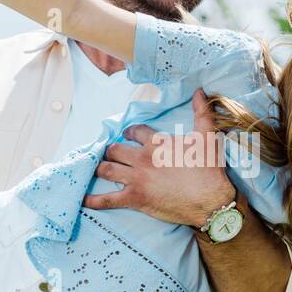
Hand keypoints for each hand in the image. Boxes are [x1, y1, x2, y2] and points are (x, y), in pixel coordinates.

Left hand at [83, 88, 235, 227]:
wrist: (210, 201)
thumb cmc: (208, 169)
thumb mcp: (207, 136)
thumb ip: (202, 112)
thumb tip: (200, 91)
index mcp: (156, 142)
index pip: (134, 131)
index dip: (130, 132)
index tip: (128, 134)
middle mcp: (142, 159)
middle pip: (114, 149)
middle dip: (110, 150)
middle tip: (111, 153)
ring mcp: (136, 179)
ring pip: (106, 169)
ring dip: (100, 167)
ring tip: (97, 167)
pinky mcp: (135, 198)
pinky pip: (107, 199)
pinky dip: (92, 199)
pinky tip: (81, 198)